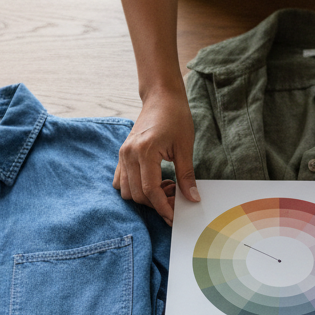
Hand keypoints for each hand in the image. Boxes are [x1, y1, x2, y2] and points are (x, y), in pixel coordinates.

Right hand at [113, 86, 198, 224]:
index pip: (150, 190)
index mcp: (145, 151)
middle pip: (137, 194)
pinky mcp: (122, 154)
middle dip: (156, 204)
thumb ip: (186, 176)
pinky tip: (155, 181)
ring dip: (145, 197)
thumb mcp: (185, 147)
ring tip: (166, 187)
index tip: (174, 216)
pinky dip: (136, 188)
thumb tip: (192, 198)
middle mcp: (129, 154)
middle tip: (176, 200)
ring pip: (126, 191)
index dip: (163, 207)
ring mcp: (123, 154)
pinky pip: (122, 180)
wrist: (161, 97)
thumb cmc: (175, 117)